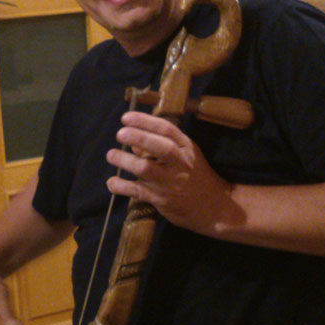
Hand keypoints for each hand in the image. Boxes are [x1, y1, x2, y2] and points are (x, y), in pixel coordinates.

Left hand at [105, 111, 237, 235]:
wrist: (213, 207)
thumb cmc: (195, 176)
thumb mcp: (185, 156)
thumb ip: (161, 146)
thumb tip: (133, 140)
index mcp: (186, 148)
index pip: (167, 129)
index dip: (145, 121)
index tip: (126, 117)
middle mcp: (180, 163)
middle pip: (160, 147)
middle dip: (138, 138)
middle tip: (120, 133)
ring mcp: (171, 182)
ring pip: (146, 169)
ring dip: (125, 161)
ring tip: (111, 155)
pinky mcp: (161, 200)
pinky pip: (138, 191)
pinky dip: (121, 187)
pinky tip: (111, 183)